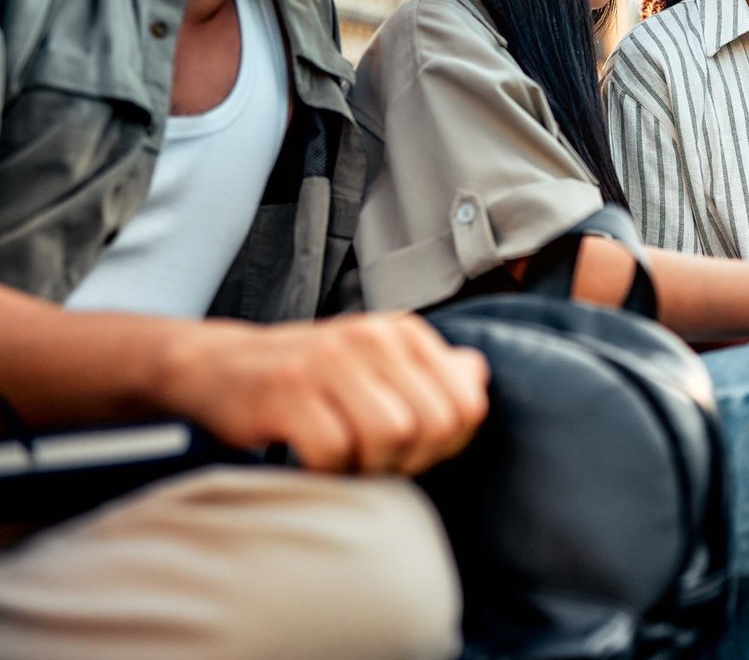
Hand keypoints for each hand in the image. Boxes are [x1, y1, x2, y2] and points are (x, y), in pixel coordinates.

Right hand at [157, 313, 489, 475]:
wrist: (219, 366)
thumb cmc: (308, 377)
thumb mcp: (376, 362)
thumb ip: (430, 371)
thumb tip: (475, 377)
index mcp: (404, 333)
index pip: (466, 404)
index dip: (448, 444)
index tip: (413, 452)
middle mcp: (373, 338)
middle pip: (432, 426)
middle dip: (409, 460)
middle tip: (376, 462)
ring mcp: (329, 360)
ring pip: (389, 437)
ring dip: (367, 466)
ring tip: (344, 459)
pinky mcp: (288, 390)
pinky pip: (334, 451)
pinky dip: (326, 470)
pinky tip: (310, 458)